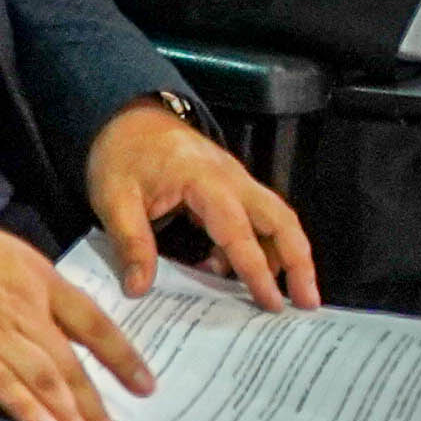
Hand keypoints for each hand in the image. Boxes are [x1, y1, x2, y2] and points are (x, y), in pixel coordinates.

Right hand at [0, 206, 147, 420]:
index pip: (95, 323)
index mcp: (41, 279)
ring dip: (68, 417)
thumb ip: (35, 290)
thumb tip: (57, 325)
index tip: (147, 388)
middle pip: (71, 363)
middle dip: (96, 409)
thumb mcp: (8, 255)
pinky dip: (26, 408)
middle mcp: (25, 306)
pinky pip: (0, 384)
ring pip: (43, 378)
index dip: (124, 358)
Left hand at [87, 97, 313, 311]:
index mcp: (204, 180)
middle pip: (281, 218)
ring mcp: (236, 181)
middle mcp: (231, 179)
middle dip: (299, 260)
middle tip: (307, 302)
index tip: (271, 302)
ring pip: (277, 218)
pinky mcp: (231, 188)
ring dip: (288, 255)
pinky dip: (260, 247)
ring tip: (290, 296)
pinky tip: (237, 275)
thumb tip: (139, 288)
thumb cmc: (122, 154)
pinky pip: (257, 219)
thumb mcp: (113, 198)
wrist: (129, 118)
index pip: (238, 231)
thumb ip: (130, 243)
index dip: (256, 268)